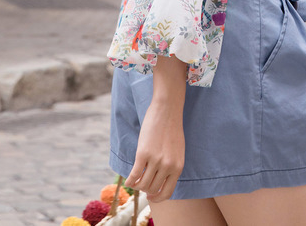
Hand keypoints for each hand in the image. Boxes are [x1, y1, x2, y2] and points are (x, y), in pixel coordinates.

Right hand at [125, 56, 186, 202]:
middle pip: (152, 188)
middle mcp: (168, 166)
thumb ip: (171, 166)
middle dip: (145, 189)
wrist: (167, 108)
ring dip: (137, 185)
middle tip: (140, 183)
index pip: (167, 193)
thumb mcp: (177, 150)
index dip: (157, 198)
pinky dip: (129, 180)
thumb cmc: (172, 128)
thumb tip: (160, 182)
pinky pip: (134, 175)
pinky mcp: (143, 154)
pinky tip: (127, 179)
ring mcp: (155, 160)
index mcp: (178, 167)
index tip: (151, 196)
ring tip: (134, 179)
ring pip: (142, 184)